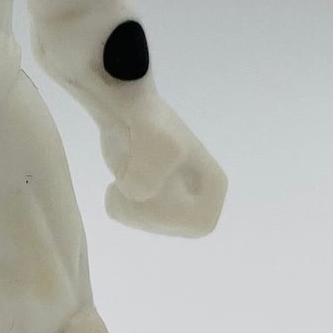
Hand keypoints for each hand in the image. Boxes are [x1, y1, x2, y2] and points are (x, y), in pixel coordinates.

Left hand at [101, 104, 226, 237]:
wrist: (123, 106)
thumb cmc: (148, 122)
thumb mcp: (157, 141)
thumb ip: (148, 175)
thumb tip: (136, 194)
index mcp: (213, 185)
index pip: (198, 223)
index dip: (169, 215)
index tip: (148, 192)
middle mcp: (198, 196)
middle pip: (171, 227)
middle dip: (142, 208)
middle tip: (127, 181)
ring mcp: (172, 197)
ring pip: (147, 225)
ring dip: (127, 205)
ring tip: (123, 176)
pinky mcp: (148, 196)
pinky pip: (130, 219)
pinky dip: (118, 204)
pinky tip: (118, 182)